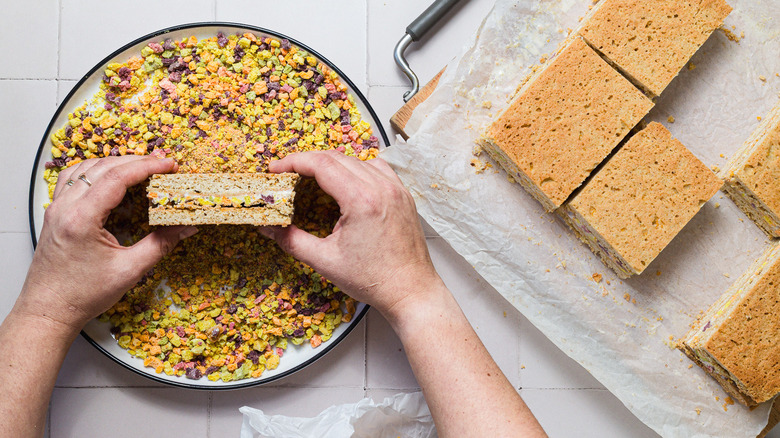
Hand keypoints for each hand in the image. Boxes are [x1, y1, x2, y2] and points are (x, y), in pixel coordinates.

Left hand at [19, 156, 196, 330]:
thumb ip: (161, 244)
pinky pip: (72, 178)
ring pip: (85, 168)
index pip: (117, 177)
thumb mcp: (130, 270)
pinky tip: (109, 178)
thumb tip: (186, 227)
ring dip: (115, 163)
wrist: (49, 311)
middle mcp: (65, 208)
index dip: (147, 166)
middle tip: (163, 165)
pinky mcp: (55, 213)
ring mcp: (57, 208)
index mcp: (82, 219)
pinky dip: (95, 171)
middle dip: (136, 161)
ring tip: (141, 168)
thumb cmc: (83, 295)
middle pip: (103, 167)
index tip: (170, 165)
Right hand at [263, 150, 441, 316]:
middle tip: (288, 174)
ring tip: (313, 178)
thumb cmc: (375, 280)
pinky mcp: (403, 195)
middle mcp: (382, 188)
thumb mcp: (325, 262)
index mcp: (362, 200)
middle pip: (337, 157)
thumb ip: (292, 241)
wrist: (411, 291)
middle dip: (308, 162)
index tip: (277, 168)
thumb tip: (270, 228)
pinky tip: (346, 183)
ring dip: (332, 163)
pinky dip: (356, 169)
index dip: (294, 161)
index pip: (321, 163)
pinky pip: (377, 168)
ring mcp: (396, 189)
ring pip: (357, 159)